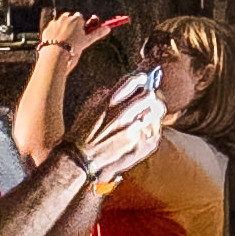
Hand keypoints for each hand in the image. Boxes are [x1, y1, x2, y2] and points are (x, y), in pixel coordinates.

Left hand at [37, 9, 127, 64]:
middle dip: (71, 26)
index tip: (81, 33)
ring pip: (60, 24)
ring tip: (64, 42)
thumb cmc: (73, 47)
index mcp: (76, 19)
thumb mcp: (87, 40)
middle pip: (70, 19)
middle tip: (73, 38)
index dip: (81, 25)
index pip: (80, 17)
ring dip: (62, 30)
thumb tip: (108, 28)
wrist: (56, 54)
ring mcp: (55, 23)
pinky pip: (52, 30)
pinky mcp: (47, 29)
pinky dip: (54, 35)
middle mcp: (65, 18)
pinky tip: (56, 43)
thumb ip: (97, 33)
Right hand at [66, 68, 166, 186]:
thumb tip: (124, 88)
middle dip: (149, 95)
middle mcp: (119, 111)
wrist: (80, 156)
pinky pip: (151, 127)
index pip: (131, 82)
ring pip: (153, 110)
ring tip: (152, 111)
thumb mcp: (90, 106)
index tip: (143, 79)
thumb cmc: (82, 131)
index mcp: (107, 100)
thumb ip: (106, 95)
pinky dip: (151, 124)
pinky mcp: (132, 139)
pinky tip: (147, 126)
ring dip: (154, 109)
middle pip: (147, 95)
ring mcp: (127, 126)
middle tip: (149, 97)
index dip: (140, 79)